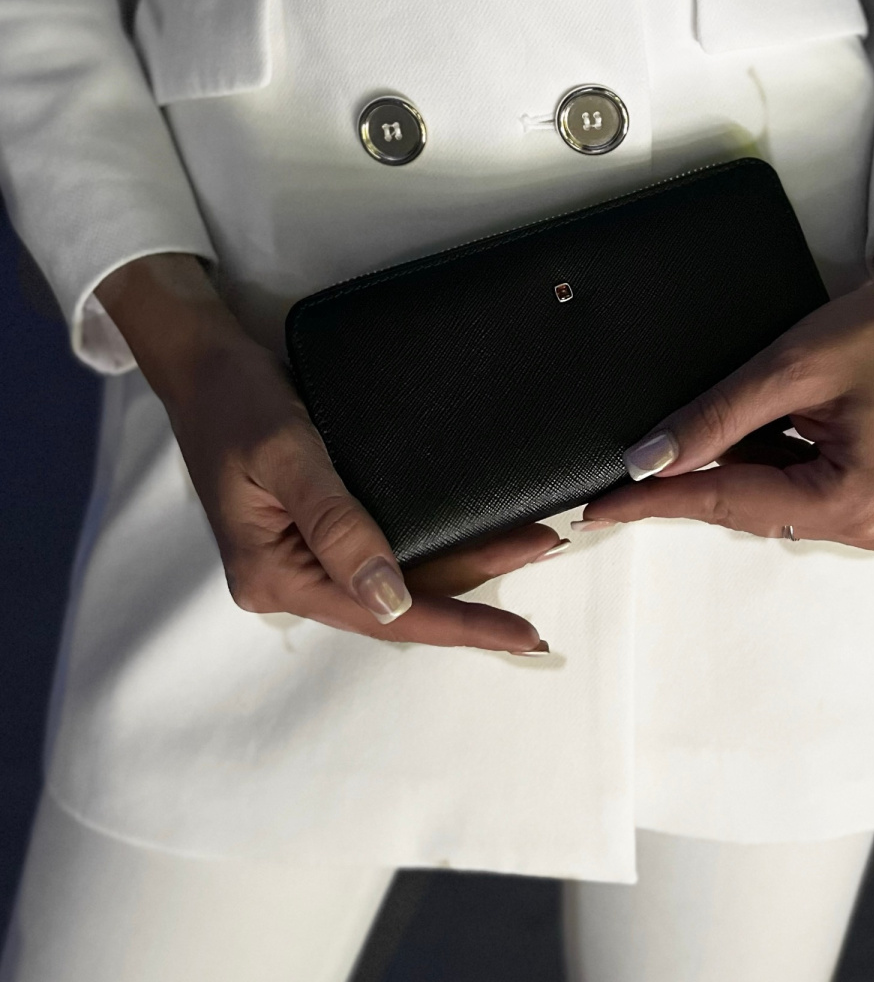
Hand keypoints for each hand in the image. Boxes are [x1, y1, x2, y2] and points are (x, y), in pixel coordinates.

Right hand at [96, 254, 560, 650]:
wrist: (206, 365)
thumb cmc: (238, 402)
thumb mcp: (287, 455)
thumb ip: (337, 526)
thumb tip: (389, 599)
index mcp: (275, 575)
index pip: (383, 615)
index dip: (458, 625)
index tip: (521, 632)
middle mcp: (290, 578)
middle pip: (398, 602)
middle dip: (474, 592)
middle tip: (543, 555)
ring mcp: (303, 556)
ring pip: (398, 578)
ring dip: (463, 566)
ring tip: (529, 541)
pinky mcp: (317, 531)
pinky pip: (386, 550)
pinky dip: (435, 545)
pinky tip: (477, 531)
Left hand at [578, 217, 873, 548]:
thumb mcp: (789, 369)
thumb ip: (713, 419)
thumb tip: (646, 460)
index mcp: (854, 501)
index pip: (729, 503)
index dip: (657, 501)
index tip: (600, 509)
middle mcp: (864, 522)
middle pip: (743, 508)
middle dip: (688, 480)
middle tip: (624, 471)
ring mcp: (864, 511)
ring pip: (759, 497)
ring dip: (722, 464)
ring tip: (700, 430)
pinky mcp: (858, 492)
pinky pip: (783, 485)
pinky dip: (751, 458)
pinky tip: (739, 430)